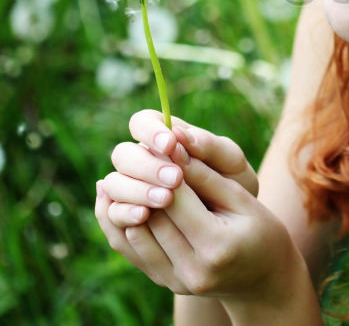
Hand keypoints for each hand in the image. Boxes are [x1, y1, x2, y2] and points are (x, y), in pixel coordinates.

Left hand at [94, 128, 303, 303]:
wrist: (264, 278)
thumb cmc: (262, 231)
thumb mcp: (244, 200)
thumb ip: (207, 177)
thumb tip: (174, 149)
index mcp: (217, 246)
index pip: (176, 200)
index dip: (164, 167)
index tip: (160, 142)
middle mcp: (193, 270)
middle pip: (151, 215)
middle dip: (144, 180)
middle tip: (140, 152)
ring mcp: (177, 281)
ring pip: (134, 232)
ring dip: (127, 200)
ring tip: (127, 172)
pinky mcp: (165, 283)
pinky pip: (131, 251)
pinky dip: (121, 222)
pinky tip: (117, 198)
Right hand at [99, 109, 258, 227]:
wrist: (237, 224)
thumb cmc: (234, 184)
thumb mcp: (232, 164)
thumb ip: (210, 146)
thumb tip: (180, 134)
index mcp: (164, 139)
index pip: (142, 122)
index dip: (150, 131)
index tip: (170, 145)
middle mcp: (142, 162)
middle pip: (123, 154)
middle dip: (146, 166)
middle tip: (174, 179)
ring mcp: (131, 190)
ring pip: (113, 184)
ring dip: (135, 191)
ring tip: (165, 199)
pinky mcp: (127, 217)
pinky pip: (111, 214)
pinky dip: (123, 214)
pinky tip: (143, 217)